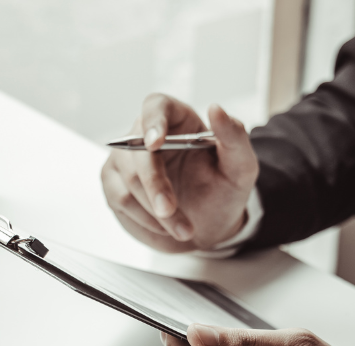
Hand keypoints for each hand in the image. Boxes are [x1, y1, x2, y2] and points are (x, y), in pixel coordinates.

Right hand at [101, 94, 258, 251]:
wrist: (210, 224)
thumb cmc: (222, 190)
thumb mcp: (241, 167)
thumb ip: (235, 138)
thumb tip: (216, 109)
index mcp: (176, 119)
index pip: (156, 106)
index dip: (152, 122)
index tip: (155, 143)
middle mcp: (144, 134)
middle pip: (137, 150)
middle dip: (154, 184)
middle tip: (170, 210)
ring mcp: (125, 159)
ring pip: (128, 180)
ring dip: (155, 211)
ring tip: (183, 229)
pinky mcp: (114, 185)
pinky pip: (119, 199)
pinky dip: (144, 219)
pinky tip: (164, 227)